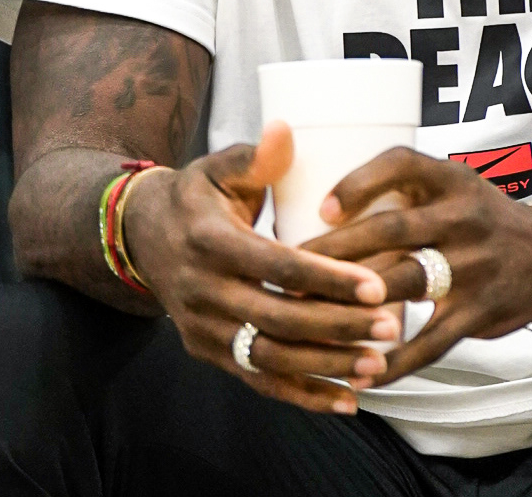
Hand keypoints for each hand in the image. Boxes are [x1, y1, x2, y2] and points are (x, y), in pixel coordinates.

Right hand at [124, 124, 403, 413]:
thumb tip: (286, 130)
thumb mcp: (218, 167)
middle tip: (390, 325)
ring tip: (377, 364)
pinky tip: (346, 401)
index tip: (374, 285)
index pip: (275, 266)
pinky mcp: (208, 353)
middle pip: (277, 319)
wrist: (141, 235)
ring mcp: (202, 329)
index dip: (326, 278)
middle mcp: (202, 291)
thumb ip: (256, 156)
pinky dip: (302, 395)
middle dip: (337, 326)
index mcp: (210, 241)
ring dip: (326, 366)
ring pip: (270, 358)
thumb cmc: (196, 196)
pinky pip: (258, 381)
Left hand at [304, 148, 531, 385]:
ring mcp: (472, 266)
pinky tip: (361, 370)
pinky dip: (394, 359)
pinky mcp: (476, 312)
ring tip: (309, 317)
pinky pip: (430, 341)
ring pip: (405, 282)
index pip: (403, 164)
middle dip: (336, 251)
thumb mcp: (455, 186)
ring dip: (355, 302)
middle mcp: (463, 218)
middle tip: (290, 269)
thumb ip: (404, 190)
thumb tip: (322, 204)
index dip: (359, 181)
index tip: (322, 207)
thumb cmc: (482, 218)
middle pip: (392, 229)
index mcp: (452, 180)